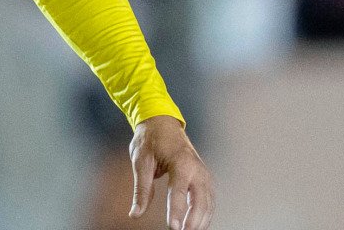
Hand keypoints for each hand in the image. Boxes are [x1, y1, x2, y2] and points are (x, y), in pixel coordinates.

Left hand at [129, 115, 213, 229]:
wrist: (163, 124)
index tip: (173, 228)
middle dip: (193, 221)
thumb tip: (135, 213)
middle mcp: (197, 169)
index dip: (176, 212)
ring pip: (208, 203)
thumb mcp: (141, 162)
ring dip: (200, 221)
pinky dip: (204, 214)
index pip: (179, 192)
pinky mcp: (204, 179)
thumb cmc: (150, 140)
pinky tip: (195, 225)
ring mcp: (204, 174)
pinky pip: (208, 200)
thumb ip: (141, 190)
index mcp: (181, 163)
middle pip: (201, 201)